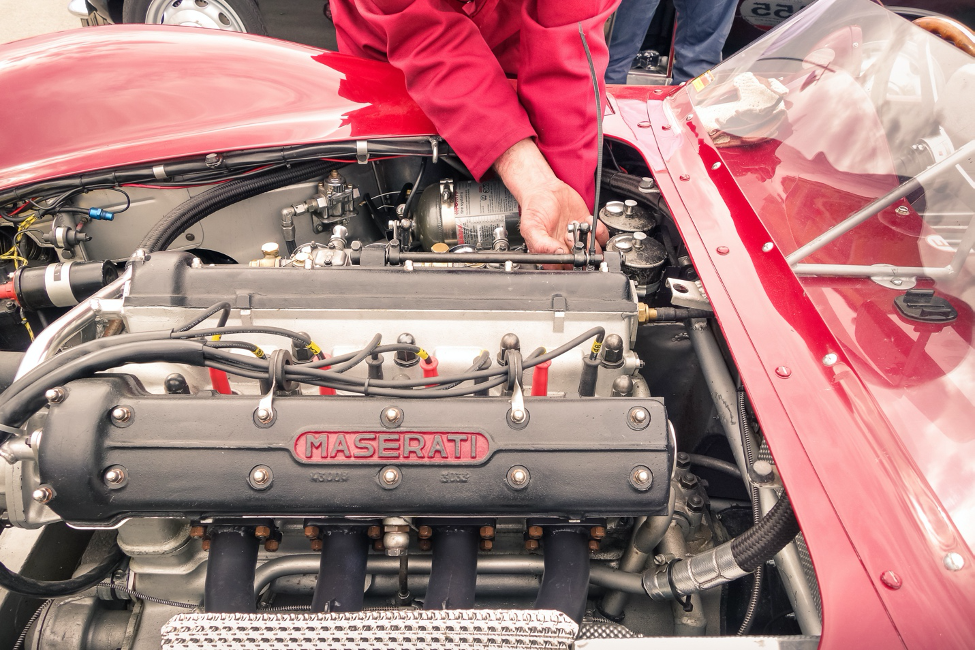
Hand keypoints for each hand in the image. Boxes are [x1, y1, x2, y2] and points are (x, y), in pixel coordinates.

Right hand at [492, 138, 607, 253]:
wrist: (544, 189)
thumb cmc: (534, 208)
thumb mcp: (530, 227)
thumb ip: (541, 244)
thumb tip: (558, 253)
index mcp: (550, 253)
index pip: (564, 267)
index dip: (569, 262)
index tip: (569, 251)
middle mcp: (565, 247)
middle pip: (581, 260)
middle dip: (582, 251)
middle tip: (574, 238)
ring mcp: (577, 237)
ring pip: (593, 249)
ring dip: (592, 241)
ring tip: (582, 228)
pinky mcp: (586, 226)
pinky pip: (600, 235)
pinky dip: (599, 230)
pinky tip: (588, 221)